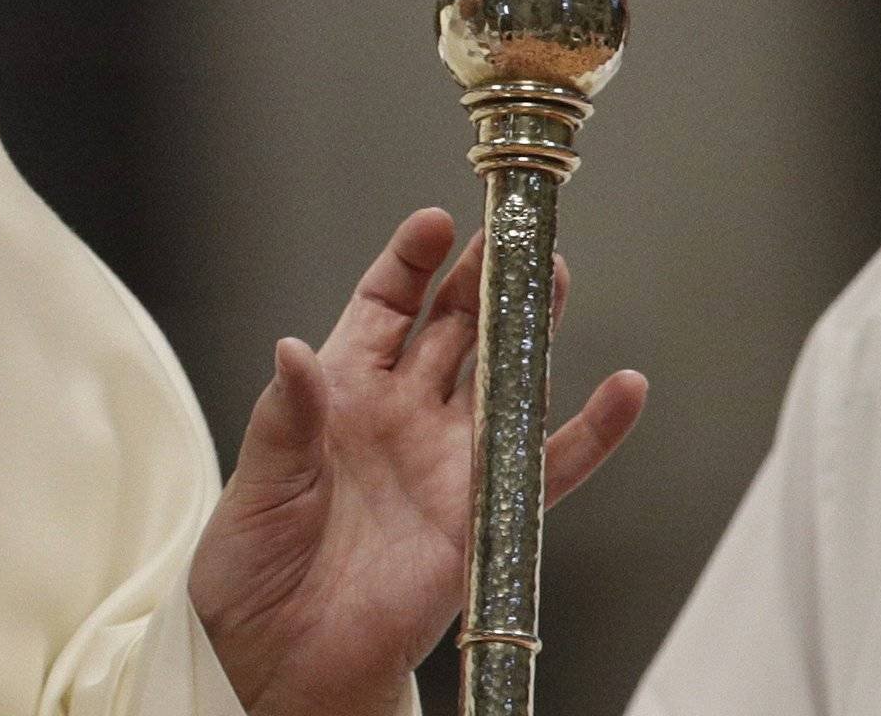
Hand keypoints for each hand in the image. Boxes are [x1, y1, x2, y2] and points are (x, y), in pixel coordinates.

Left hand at [188, 208, 647, 715]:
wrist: (283, 658)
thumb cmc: (256, 568)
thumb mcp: (257, 482)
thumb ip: (286, 417)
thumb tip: (291, 351)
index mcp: (341, 393)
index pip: (385, 306)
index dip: (412, 262)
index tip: (436, 223)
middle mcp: (403, 416)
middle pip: (455, 327)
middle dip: (482, 277)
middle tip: (512, 232)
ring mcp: (448, 462)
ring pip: (504, 378)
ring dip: (533, 329)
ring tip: (557, 276)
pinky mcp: (483, 516)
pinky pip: (548, 469)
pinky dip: (590, 432)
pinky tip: (624, 391)